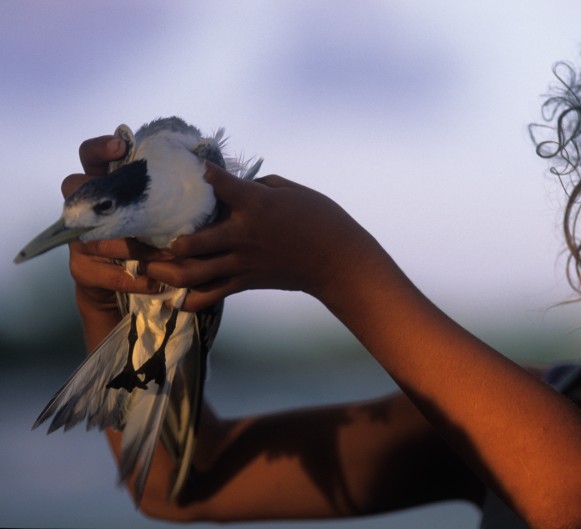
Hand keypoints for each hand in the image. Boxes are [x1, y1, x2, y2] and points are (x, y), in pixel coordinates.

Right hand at [64, 136, 168, 315]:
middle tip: (130, 204)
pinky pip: (101, 272)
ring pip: (95, 237)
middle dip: (99, 194)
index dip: (101, 148)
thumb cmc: (162, 238)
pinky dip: (131, 278)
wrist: (144, 284)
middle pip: (74, 188)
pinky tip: (155, 281)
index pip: (91, 156)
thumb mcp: (173, 214)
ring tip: (167, 253)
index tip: (121, 146)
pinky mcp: (82, 269)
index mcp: (109, 187)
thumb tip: (208, 171)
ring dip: (132, 247)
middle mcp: (88, 208)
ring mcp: (80, 238)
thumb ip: (178, 194)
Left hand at [144, 163, 387, 311]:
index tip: (182, 163)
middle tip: (144, 235)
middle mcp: (242, 234)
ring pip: (195, 273)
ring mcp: (243, 262)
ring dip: (169, 271)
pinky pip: (213, 294)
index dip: (199, 172)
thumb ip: (258, 186)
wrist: (338, 260)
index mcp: (255, 205)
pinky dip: (193, 299)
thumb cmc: (321, 218)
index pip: (218, 183)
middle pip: (192, 241)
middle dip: (165, 240)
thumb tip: (235, 184)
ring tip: (150, 267)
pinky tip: (177, 298)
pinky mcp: (247, 282)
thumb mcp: (291, 189)